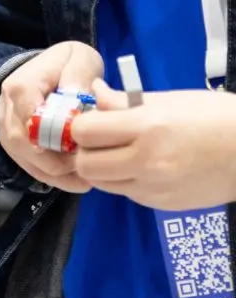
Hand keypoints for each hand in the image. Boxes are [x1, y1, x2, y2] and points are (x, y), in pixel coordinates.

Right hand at [0, 41, 103, 192]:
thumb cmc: (65, 65)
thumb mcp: (77, 58)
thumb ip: (78, 74)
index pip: (29, 115)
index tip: (83, 143)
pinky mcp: (14, 145)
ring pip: (26, 160)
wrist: (44, 71)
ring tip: (86, 179)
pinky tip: (75, 180)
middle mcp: (7, 110)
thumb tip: (77, 95)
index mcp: (21, 86)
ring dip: (57, 174)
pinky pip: (29, 167)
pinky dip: (52, 177)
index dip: (54, 134)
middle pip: (25, 143)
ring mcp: (6, 129)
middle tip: (89, 166)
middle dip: (58, 160)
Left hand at [68, 81, 235, 210]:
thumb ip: (125, 101)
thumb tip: (94, 92)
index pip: (85, 132)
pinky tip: (145, 168)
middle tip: (101, 142)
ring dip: (103, 169)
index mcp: (147, 128)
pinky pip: (127, 193)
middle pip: (85, 164)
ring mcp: (155, 187)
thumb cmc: (214, 117)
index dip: (82, 125)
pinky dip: (126, 181)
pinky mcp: (163, 204)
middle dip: (87, 151)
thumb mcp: (169, 101)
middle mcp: (147, 161)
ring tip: (122, 154)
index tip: (92, 121)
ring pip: (102, 183)